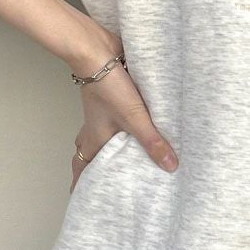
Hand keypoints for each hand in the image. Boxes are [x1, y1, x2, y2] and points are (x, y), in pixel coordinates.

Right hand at [69, 40, 178, 192]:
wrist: (98, 51)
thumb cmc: (108, 87)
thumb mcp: (134, 118)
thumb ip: (152, 142)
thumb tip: (170, 166)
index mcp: (95, 138)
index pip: (82, 166)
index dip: (80, 183)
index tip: (80, 197)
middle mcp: (95, 127)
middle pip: (89, 152)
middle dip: (96, 167)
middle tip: (106, 179)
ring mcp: (102, 111)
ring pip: (102, 134)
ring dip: (110, 145)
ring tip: (127, 155)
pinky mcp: (113, 97)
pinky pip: (115, 117)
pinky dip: (122, 126)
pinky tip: (140, 124)